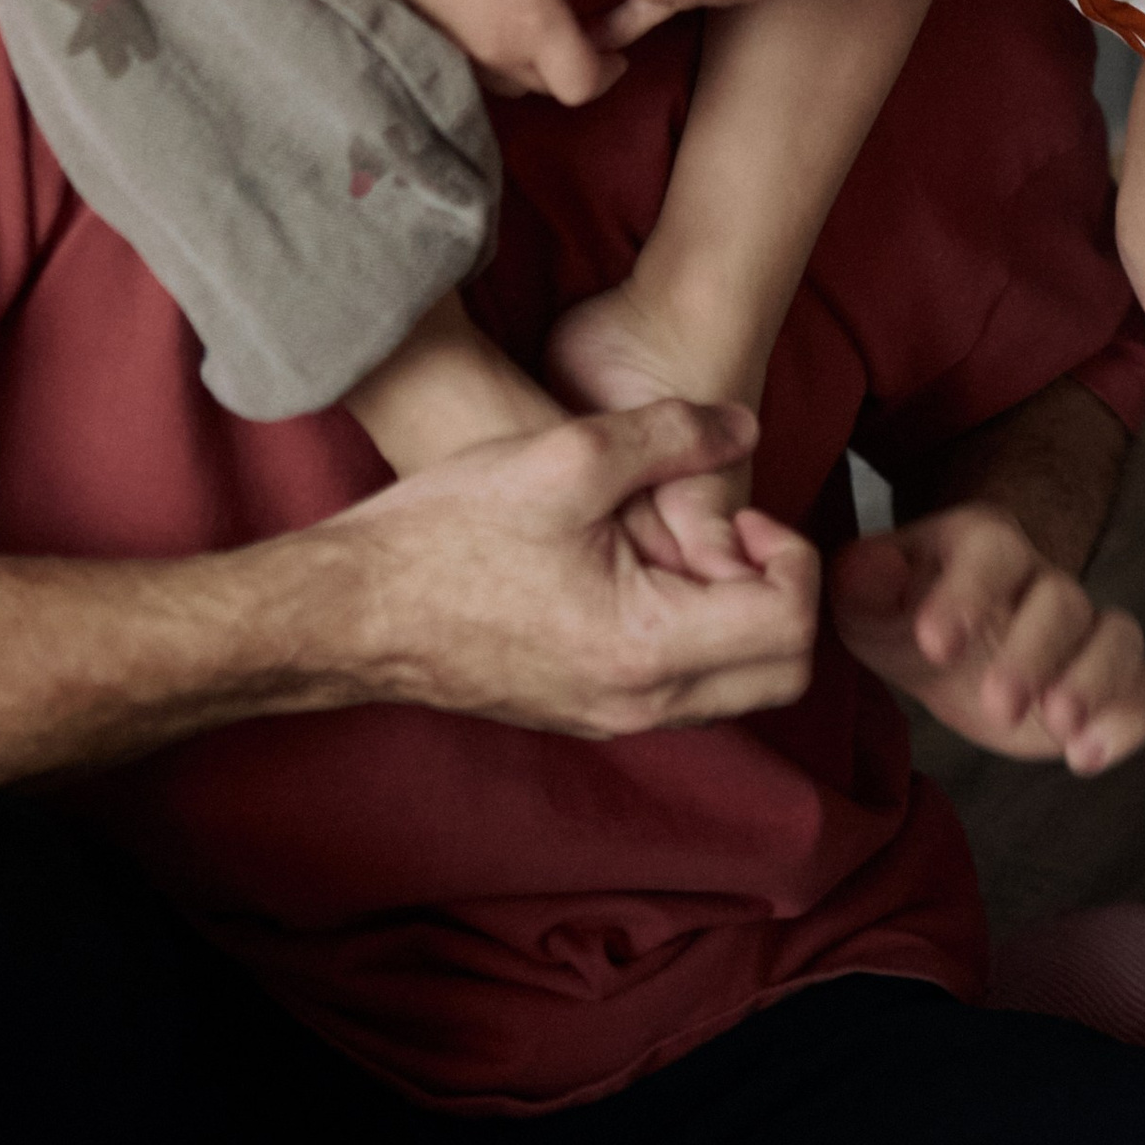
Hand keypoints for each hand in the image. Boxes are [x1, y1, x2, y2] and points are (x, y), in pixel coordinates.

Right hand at [332, 400, 821, 732]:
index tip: (741, 512)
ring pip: (737, 686)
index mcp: (646, 649)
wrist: (352, 609)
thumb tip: (747, 426)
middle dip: (782, 591)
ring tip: (684, 544)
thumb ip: (675, 435)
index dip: (792, 553)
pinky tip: (646, 567)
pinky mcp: (588, 711)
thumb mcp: (570, 456)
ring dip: (740, 614)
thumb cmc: (449, 533)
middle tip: (732, 531)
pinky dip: (697, 632)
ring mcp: (612, 718)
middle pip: (783, 673)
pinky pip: (685, 688)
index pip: (791, 624)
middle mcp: (640, 705)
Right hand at [390, 0, 621, 105]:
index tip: (618, 51)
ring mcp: (465, 54)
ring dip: (542, 62)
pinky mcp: (440, 45)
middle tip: (590, 27)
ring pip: (519, 82)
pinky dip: (508, 54)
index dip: (607, 72)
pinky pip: (487, 69)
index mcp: (535, 25)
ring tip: (548, 21)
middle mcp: (500, 52)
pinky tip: (507, 16)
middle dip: (579, 64)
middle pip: (554, 87)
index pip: (583, 85)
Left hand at [827, 502, 1144, 772]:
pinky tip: (1088, 755)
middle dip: (1035, 652)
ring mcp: (1079, 632)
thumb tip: (872, 570)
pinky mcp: (1104, 683)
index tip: (933, 644)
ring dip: (1097, 680)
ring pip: (1118, 634)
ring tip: (1063, 727)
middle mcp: (1041, 582)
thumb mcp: (863, 595)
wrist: (940, 634)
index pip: (991, 551)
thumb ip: (861, 578)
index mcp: (982, 547)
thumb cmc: (900, 609)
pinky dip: (1134, 716)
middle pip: (1061, 599)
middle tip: (999, 705)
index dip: (967, 592)